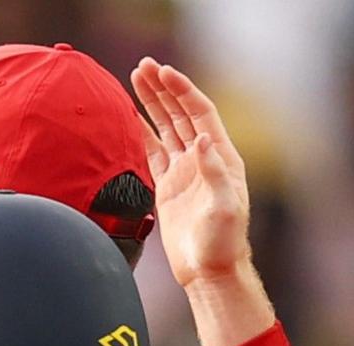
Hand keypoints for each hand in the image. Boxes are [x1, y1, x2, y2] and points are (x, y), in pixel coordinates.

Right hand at [132, 58, 253, 288]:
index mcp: (221, 157)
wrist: (209, 272)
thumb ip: (214, 173)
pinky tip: (128, 117)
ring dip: (151, 104)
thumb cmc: (223, 244)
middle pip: (181, 113)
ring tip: (134, 78)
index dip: (182, 91)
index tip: (164, 72)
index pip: (200, 113)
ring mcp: (184, 171)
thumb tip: (203, 138)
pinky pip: (153, 151)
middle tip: (143, 66)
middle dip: (162, 89)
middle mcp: (203, 159)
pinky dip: (141, 132)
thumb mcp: (224, 208)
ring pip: (165, 128)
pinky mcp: (168, 186)